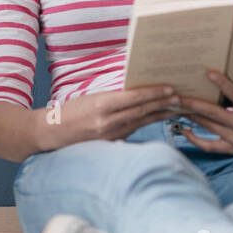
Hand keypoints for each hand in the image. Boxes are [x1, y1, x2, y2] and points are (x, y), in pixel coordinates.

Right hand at [36, 85, 182, 150]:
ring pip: (140, 122)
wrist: (52, 133)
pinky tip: (156, 118)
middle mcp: (108, 122)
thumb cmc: (71, 111)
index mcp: (102, 106)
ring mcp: (110, 135)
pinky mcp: (111, 143)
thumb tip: (137, 92)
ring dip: (159, 114)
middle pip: (141, 111)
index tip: (170, 89)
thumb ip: (114, 97)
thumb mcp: (92, 98)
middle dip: (163, 104)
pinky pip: (132, 131)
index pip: (134, 98)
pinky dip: (146, 123)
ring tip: (174, 107)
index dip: (154, 93)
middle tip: (180, 98)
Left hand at [174, 69, 232, 154]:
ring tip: (177, 109)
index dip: (221, 83)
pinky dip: (195, 139)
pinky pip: (209, 146)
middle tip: (175, 96)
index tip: (208, 73)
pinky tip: (185, 130)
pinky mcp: (232, 149)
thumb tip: (214, 81)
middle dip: (191, 104)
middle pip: (212, 113)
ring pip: (208, 126)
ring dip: (191, 117)